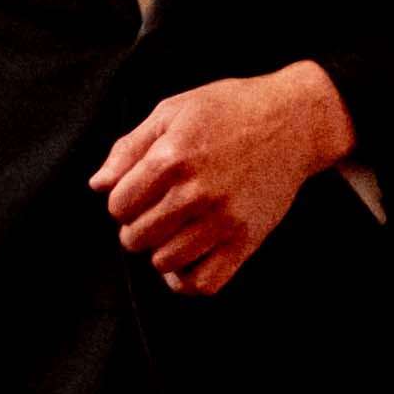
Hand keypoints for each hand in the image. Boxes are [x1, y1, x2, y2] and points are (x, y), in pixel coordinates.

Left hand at [93, 62, 351, 295]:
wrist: (294, 122)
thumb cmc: (230, 110)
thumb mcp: (173, 111)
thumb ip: (129, 148)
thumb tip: (99, 185)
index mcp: (171, 158)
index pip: (118, 205)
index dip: (122, 201)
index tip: (138, 193)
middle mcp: (196, 193)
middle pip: (137, 237)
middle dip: (138, 227)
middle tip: (155, 212)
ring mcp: (223, 220)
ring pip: (165, 262)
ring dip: (160, 251)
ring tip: (173, 232)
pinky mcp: (247, 241)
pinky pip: (205, 283)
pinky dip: (186, 280)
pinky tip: (186, 261)